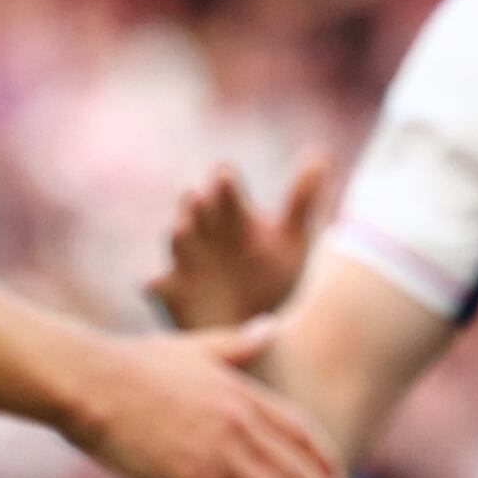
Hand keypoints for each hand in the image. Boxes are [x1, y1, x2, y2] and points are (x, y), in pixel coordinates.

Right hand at [46, 324, 351, 477]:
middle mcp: (240, 425)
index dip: (325, 461)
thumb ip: (237, 343)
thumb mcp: (193, 348)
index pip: (302, 431)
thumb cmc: (132, 363)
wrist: (90, 383)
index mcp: (242, 394)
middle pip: (298, 472)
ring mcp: (218, 454)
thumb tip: (272, 326)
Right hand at [151, 155, 332, 332]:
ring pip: (176, 240)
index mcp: (232, 215)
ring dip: (179, 235)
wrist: (252, 325)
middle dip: (195, 205)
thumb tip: (322, 152)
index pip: (224, 188)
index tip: (226, 176)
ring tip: (182, 230)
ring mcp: (185, 260)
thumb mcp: (293, 239)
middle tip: (199, 197)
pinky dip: (157, 283)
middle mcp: (204, 231)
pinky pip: (158, 285)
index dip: (223, 182)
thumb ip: (302, 198)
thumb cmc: (271, 275)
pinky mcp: (170, 291)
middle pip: (194, 208)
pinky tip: (156, 282)